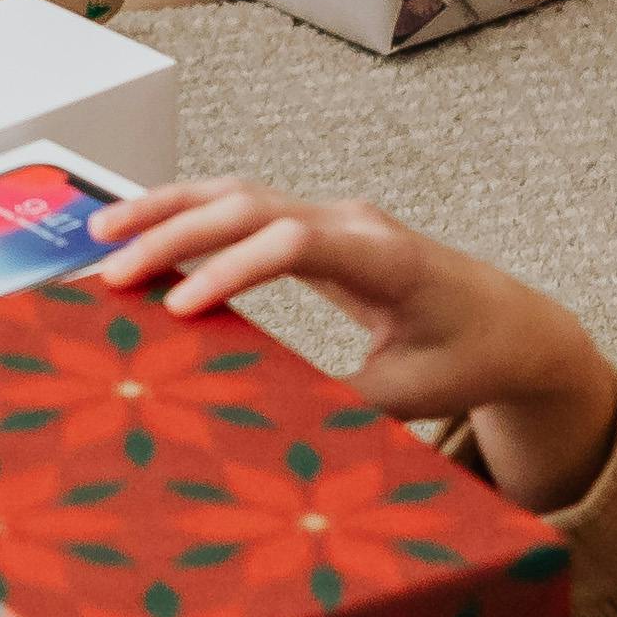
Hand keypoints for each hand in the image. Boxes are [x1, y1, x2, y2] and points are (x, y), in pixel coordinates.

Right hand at [81, 181, 616, 509]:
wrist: (513, 325)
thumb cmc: (467, 357)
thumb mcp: (408, 396)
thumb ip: (337, 403)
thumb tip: (257, 424)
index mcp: (384, 258)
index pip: (293, 243)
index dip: (231, 269)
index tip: (179, 310)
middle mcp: (353, 223)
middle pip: (251, 204)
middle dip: (176, 231)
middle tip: (112, 270)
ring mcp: (333, 217)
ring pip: (240, 193)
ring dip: (170, 209)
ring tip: (103, 232)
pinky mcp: (316, 226)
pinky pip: (245, 209)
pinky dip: (191, 216)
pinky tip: (142, 232)